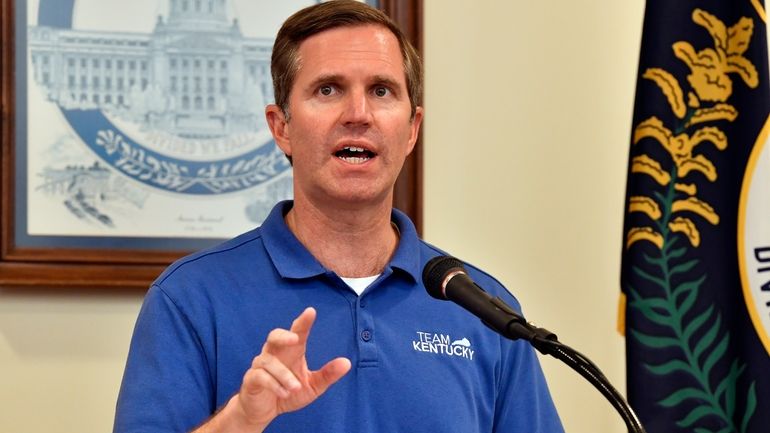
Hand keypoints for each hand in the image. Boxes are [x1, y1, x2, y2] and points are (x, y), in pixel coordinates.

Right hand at [232, 307, 350, 429]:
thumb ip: (328, 375)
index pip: (297, 332)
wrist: (264, 411)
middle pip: (274, 336)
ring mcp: (261, 366)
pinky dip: (273, 384)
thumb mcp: (313, 386)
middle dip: (284, 336)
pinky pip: (260, 376)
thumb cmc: (288, 392)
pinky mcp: (251, 379)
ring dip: (283, 374)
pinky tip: (284, 393)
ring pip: (269, 361)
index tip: (311, 311)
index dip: (303, 322)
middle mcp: (275, 354)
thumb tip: (347, 362)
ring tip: (295, 387)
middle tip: (296, 340)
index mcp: (291, 352)